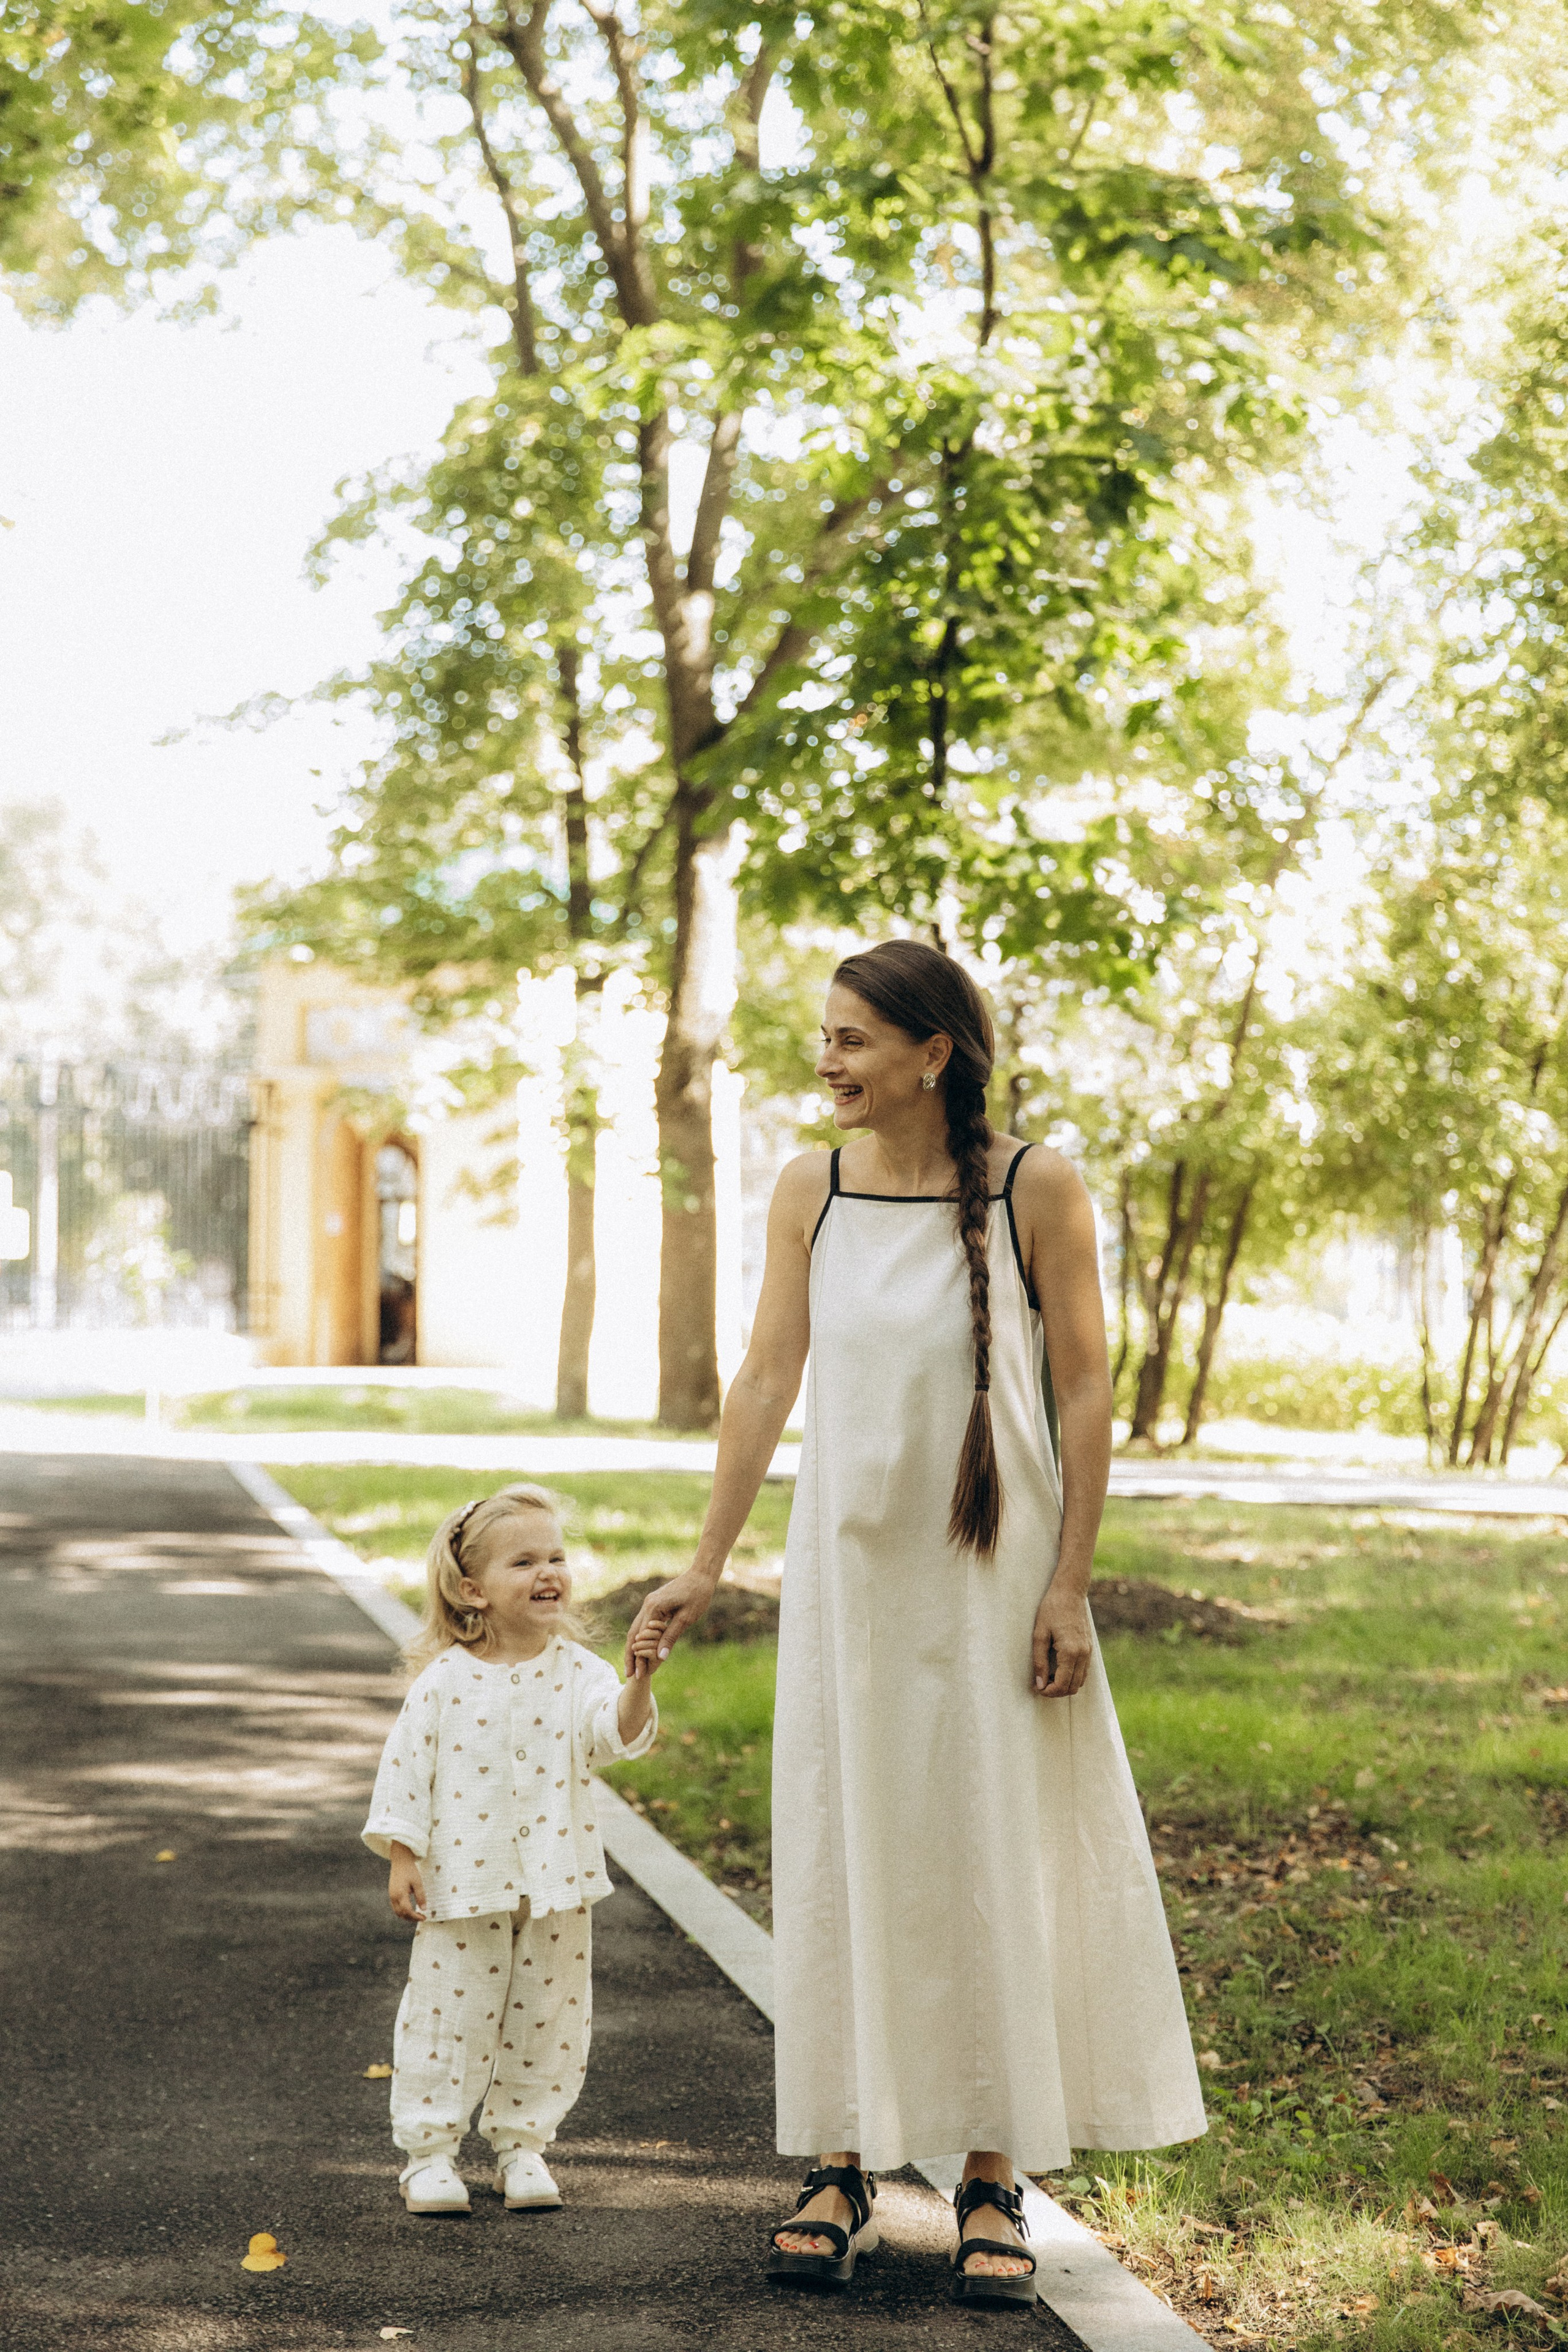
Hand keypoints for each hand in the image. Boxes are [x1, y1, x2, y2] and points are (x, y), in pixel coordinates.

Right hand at [388, 1841, 426, 1921]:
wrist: (400, 1861)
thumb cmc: (410, 1870)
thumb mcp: (418, 1882)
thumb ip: (420, 1896)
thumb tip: (424, 1909)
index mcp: (400, 1894)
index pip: (407, 1911)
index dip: (416, 1917)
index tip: (424, 1917)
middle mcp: (393, 1897)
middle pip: (401, 1914)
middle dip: (411, 1918)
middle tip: (421, 1917)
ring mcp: (391, 1896)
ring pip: (397, 1912)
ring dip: (406, 1916)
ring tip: (416, 1915)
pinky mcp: (391, 1893)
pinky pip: (395, 1907)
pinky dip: (402, 1911)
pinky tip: (410, 1909)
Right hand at [623, 1565, 716, 1675]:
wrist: (701, 1574)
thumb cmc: (697, 1595)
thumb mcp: (686, 1618)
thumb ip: (671, 1636)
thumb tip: (660, 1657)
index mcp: (654, 1607)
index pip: (641, 1638)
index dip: (638, 1658)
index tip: (638, 1674)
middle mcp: (647, 1605)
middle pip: (633, 1634)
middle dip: (630, 1655)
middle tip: (629, 1674)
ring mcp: (649, 1603)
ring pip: (636, 1628)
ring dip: (633, 1647)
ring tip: (633, 1665)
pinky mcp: (654, 1603)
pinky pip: (643, 1623)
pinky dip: (641, 1637)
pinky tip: (642, 1649)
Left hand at [1033, 1582, 1092, 1698]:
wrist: (1070, 1592)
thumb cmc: (1051, 1610)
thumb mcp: (1039, 1634)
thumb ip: (1039, 1662)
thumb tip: (1039, 1684)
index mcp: (1070, 1652)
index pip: (1062, 1685)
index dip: (1048, 1692)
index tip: (1037, 1688)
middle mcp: (1083, 1654)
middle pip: (1073, 1687)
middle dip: (1057, 1691)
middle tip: (1041, 1684)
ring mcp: (1089, 1651)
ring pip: (1080, 1681)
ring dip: (1065, 1685)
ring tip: (1048, 1676)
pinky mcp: (1089, 1648)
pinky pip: (1083, 1671)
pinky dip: (1072, 1676)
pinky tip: (1058, 1668)